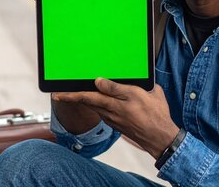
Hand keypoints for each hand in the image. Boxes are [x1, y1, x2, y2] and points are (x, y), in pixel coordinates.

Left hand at [53, 78, 179, 158]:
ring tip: (78, 93)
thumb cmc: (154, 115)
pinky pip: (103, 111)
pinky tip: (100, 100)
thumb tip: (100, 82)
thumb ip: (117, 87)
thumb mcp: (139, 94)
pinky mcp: (117, 123)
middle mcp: (110, 113)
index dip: (71, 95)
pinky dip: (98, 104)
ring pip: (95, 107)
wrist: (160, 137)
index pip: (86, 97)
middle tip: (60, 93)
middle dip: (73, 97)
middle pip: (87, 102)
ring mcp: (113, 119)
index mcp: (113, 104)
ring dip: (85, 100)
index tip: (58, 94)